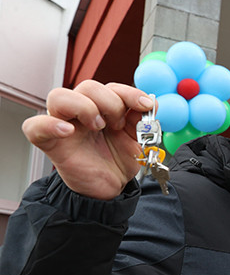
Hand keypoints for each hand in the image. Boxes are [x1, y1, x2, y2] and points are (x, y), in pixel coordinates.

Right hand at [20, 81, 154, 199]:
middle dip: (110, 102)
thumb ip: (141, 121)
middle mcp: (81, 112)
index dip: (130, 92)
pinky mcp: (51, 143)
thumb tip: (150, 103)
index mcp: (103, 108)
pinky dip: (49, 124)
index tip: (145, 106)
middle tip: (118, 124)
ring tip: (98, 127)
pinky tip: (68, 131)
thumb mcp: (137, 139)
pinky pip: (34, 127)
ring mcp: (63, 125)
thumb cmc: (119, 160)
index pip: (111, 87)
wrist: (111, 187)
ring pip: (59, 96)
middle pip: (87, 86)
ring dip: (84, 107)